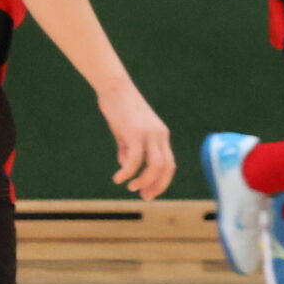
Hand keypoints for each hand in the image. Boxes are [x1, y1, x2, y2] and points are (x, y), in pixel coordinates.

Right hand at [99, 85, 174, 199]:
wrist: (114, 87)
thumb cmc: (119, 108)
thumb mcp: (126, 131)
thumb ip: (128, 148)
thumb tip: (125, 164)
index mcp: (161, 135)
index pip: (169, 164)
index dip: (161, 181)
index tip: (149, 192)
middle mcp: (159, 136)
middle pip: (166, 167)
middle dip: (157, 186)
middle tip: (144, 196)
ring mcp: (149, 134)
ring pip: (155, 166)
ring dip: (145, 181)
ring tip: (132, 188)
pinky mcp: (134, 133)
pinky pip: (134, 159)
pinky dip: (127, 172)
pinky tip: (118, 178)